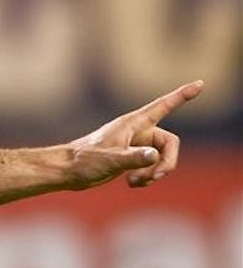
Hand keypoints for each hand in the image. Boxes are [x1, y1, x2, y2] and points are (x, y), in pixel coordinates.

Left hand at [68, 80, 203, 188]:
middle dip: (167, 163)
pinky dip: (147, 178)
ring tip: (133, 181)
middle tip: (154, 177)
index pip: (162, 106)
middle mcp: (137, 132)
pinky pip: (152, 167)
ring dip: (155, 174)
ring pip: (162, 158)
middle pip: (170, 144)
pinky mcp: (131, 158)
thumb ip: (133, 158)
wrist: (67, 171)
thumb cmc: (84, 161)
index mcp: (133, 124)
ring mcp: (135, 145)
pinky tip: (130, 184)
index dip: (182, 96)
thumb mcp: (110, 160)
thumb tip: (154, 156)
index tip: (200, 84)